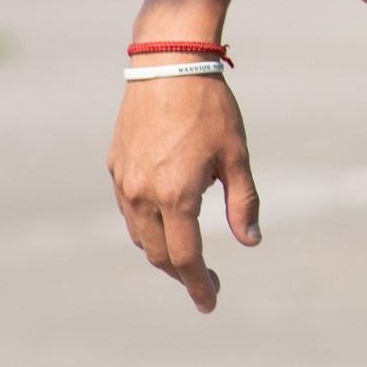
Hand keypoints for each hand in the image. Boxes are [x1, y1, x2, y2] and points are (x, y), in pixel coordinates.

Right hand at [107, 65, 262, 312]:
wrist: (169, 64)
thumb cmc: (211, 107)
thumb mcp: (237, 155)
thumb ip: (243, 202)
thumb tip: (251, 242)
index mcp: (176, 196)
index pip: (185, 257)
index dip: (198, 284)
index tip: (210, 303)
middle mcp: (143, 194)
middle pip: (158, 253)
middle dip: (181, 273)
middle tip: (205, 281)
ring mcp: (124, 181)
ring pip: (139, 234)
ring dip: (161, 250)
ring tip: (186, 255)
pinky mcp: (116, 165)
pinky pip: (129, 208)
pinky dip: (146, 225)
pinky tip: (166, 220)